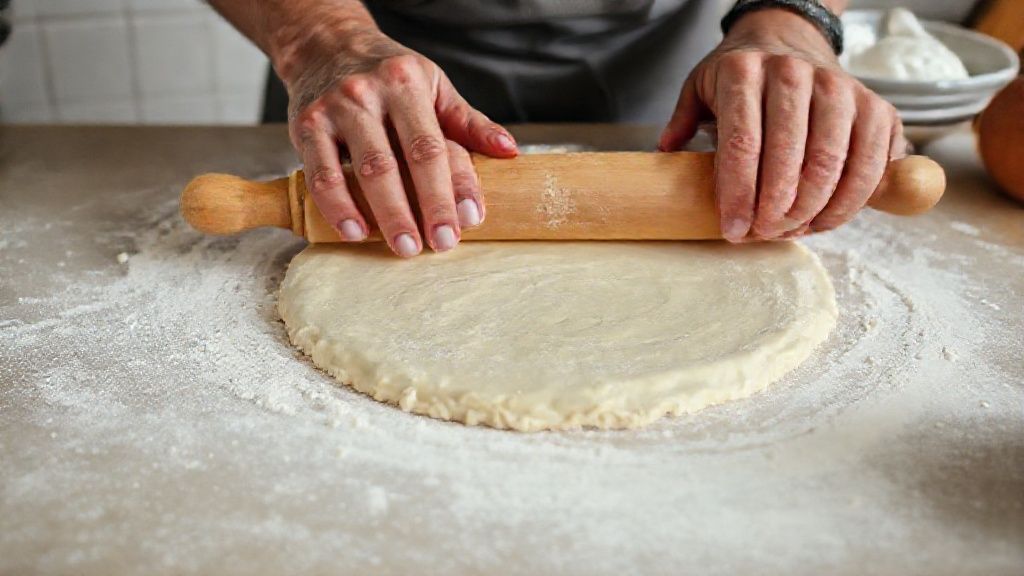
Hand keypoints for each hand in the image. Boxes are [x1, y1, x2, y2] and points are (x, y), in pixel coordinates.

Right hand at [282, 22, 516, 255]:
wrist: (324, 45)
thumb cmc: (388, 73)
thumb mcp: (433, 85)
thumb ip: (468, 122)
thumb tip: (509, 150)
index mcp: (407, 84)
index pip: (436, 144)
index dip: (455, 185)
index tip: (471, 220)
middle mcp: (370, 94)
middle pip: (401, 161)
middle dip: (425, 207)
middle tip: (441, 244)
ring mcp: (335, 111)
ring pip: (364, 170)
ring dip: (387, 214)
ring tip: (405, 247)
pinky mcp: (305, 127)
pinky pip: (321, 174)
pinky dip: (338, 207)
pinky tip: (356, 232)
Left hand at [659, 9, 906, 241]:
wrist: (790, 40)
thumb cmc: (742, 76)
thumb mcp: (700, 87)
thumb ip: (682, 121)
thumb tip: (667, 152)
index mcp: (744, 72)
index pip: (742, 143)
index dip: (738, 195)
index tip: (733, 230)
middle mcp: (795, 74)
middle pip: (790, 158)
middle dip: (775, 210)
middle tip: (762, 235)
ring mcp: (841, 88)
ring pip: (832, 164)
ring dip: (812, 211)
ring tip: (790, 231)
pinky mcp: (876, 107)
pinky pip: (870, 165)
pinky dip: (849, 202)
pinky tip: (823, 219)